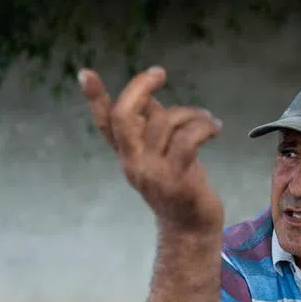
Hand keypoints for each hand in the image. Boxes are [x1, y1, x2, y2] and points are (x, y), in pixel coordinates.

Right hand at [79, 66, 224, 233]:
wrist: (191, 227)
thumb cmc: (180, 184)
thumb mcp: (163, 152)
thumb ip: (153, 124)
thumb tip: (148, 92)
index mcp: (127, 154)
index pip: (105, 123)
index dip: (94, 98)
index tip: (85, 73)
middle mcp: (133, 162)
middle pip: (124, 116)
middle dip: (140, 87)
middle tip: (159, 73)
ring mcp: (152, 172)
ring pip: (164, 122)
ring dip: (191, 112)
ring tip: (208, 119)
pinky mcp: (175, 180)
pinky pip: (188, 139)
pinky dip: (205, 127)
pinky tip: (215, 128)